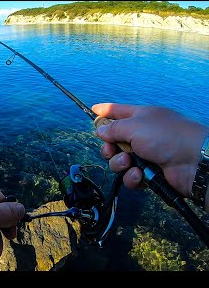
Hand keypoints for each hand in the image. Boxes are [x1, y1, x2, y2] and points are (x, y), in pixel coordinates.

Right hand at [92, 103, 208, 196]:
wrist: (194, 162)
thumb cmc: (168, 136)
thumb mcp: (136, 126)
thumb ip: (113, 128)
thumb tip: (101, 131)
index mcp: (141, 117)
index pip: (118, 111)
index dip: (105, 111)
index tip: (92, 110)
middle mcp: (142, 135)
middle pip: (114, 141)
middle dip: (108, 148)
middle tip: (111, 150)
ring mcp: (146, 155)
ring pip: (119, 161)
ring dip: (119, 163)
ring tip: (128, 163)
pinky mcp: (149, 174)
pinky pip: (130, 177)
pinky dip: (131, 177)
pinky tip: (139, 175)